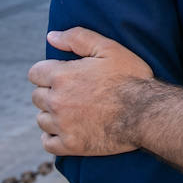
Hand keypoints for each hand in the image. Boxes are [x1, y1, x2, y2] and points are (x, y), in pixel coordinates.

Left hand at [29, 28, 154, 156]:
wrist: (147, 113)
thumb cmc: (131, 78)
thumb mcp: (109, 48)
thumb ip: (77, 38)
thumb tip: (51, 36)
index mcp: (62, 76)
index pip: (35, 73)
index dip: (48, 72)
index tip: (64, 75)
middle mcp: (56, 101)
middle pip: (37, 97)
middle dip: (51, 93)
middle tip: (73, 93)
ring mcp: (62, 125)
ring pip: (41, 120)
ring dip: (52, 115)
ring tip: (73, 112)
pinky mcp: (71, 145)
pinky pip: (48, 143)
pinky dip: (53, 137)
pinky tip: (67, 130)